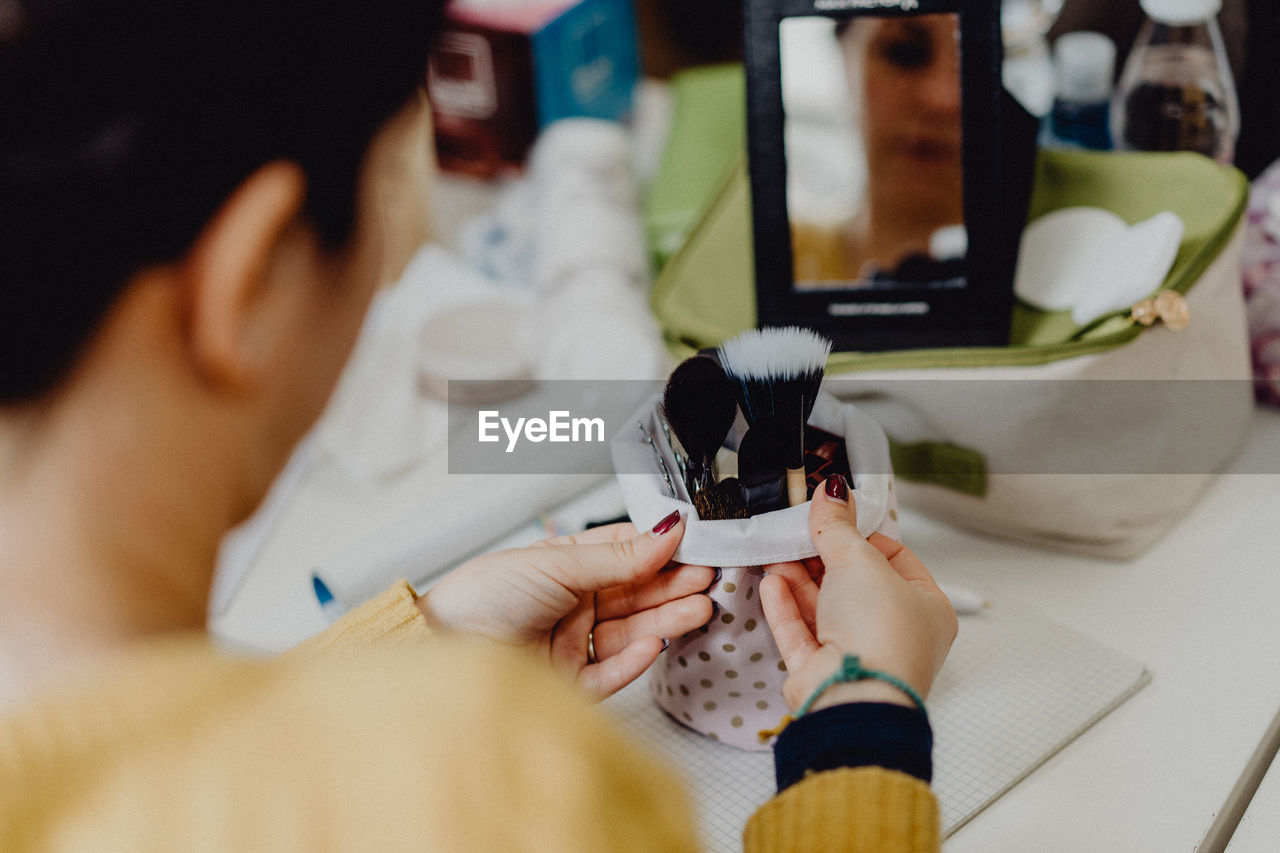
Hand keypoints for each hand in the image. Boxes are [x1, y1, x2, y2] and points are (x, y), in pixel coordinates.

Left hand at [418, 512, 713, 698]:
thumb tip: (668, 529)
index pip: (624, 554)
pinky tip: (653, 644)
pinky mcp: (567, 684)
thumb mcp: (556, 563)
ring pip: (629, 633)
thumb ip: (618, 554)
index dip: (660, 551)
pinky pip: (609, 672)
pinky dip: (633, 661)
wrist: (441, 650)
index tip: (695, 545)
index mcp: (563, 565)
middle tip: (707, 579)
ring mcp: (569, 644)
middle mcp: (569, 604)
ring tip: (697, 609)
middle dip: (671, 587)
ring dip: (664, 621)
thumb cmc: (481, 597)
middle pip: (633, 595)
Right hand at [760, 476, 956, 714]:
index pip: (895, 560)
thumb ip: (838, 527)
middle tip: (799, 532)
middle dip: (823, 559)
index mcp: (925, 607)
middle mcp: (894, 634)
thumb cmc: (881, 634)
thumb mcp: (859, 561)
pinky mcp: (823, 672)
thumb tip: (832, 493)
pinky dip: (786, 607)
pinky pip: (802, 633)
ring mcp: (858, 655)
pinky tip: (771, 582)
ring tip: (777, 553)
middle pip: (854, 585)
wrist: (855, 695)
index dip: (864, 536)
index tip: (836, 517)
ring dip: (799, 579)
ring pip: (824, 608)